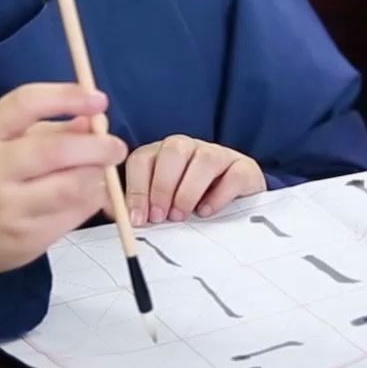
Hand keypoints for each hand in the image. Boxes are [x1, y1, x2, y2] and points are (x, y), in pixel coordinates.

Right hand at [0, 84, 126, 282]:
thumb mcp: (12, 140)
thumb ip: (55, 128)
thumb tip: (97, 119)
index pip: (26, 104)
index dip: (66, 97)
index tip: (99, 100)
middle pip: (55, 151)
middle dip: (97, 146)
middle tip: (117, 146)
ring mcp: (8, 209)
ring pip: (72, 187)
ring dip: (97, 175)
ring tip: (99, 170)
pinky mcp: (27, 239)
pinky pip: (75, 214)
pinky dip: (92, 198)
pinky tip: (87, 192)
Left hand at [125, 135, 265, 225]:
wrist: (236, 206)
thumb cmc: (191, 206)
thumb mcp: (162, 206)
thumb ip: (141, 208)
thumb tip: (122, 217)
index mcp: (162, 155)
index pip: (142, 159)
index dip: (137, 188)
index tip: (139, 218)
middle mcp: (189, 148)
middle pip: (173, 149)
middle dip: (162, 185)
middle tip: (160, 216)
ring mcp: (218, 154)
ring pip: (204, 158)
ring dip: (188, 190)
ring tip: (182, 215)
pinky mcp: (244, 167)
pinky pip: (233, 173)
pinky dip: (218, 195)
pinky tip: (206, 212)